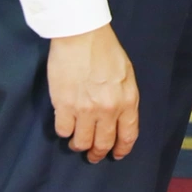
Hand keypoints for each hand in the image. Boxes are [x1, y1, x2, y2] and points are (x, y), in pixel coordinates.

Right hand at [47, 24, 138, 162]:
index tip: (117, 154)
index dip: (122, 149)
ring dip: (79, 145)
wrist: (82, 36)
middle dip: (98, 153)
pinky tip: (65, 125)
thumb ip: (125, 98)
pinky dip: (64, 131)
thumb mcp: (127, 75)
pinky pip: (63, 131)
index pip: (128, 135)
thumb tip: (120, 117)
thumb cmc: (106, 51)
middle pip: (103, 143)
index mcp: (127, 100)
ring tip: (77, 142)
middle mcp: (108, 109)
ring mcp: (85, 110)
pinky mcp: (64, 106)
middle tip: (93, 156)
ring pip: (82, 142)